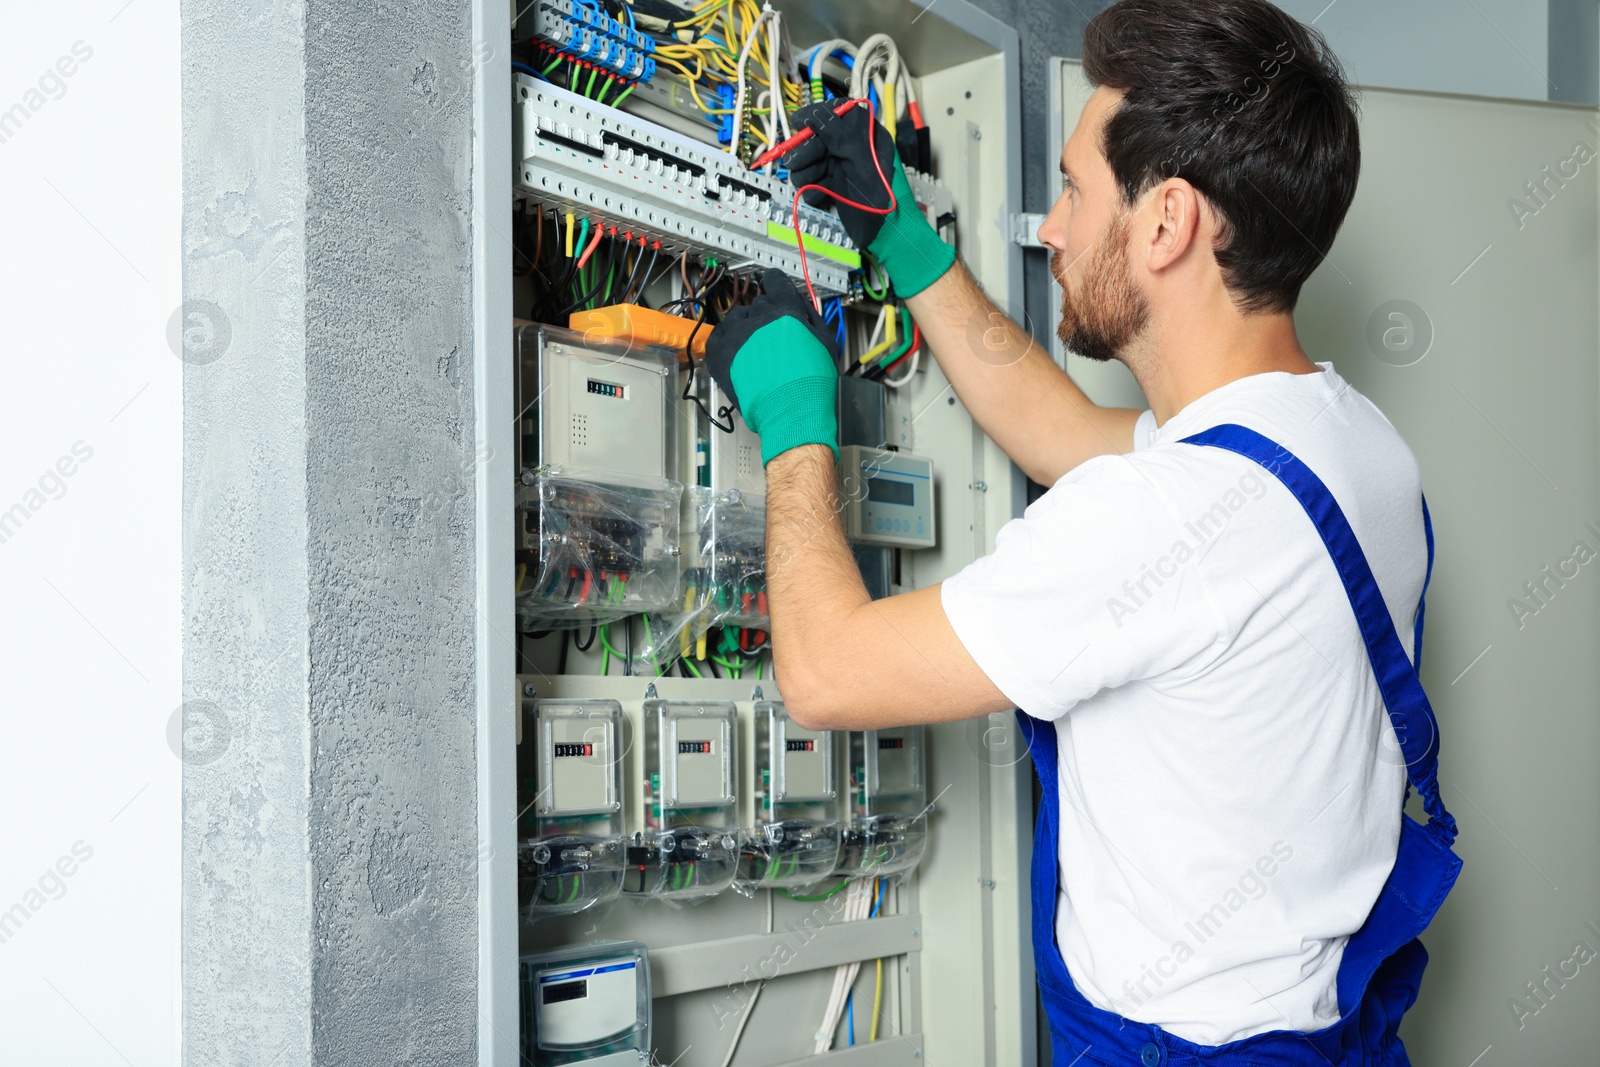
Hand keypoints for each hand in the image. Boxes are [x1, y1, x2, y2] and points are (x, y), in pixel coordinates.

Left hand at [704, 269, 840, 465]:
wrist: (791, 411)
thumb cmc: (811, 382)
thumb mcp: (825, 342)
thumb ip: (810, 316)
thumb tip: (798, 303)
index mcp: (786, 310)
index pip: (775, 281)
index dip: (775, 284)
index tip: (773, 287)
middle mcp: (759, 317)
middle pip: (757, 306)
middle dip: (764, 319)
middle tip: (771, 340)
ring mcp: (736, 335)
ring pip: (736, 320)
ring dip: (744, 331)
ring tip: (754, 353)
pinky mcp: (719, 353)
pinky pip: (717, 337)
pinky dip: (725, 343)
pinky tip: (737, 356)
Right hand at [784, 100, 955, 297]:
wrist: (883, 237)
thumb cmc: (879, 199)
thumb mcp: (861, 163)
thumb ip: (839, 135)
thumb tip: (817, 114)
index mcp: (867, 135)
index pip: (838, 113)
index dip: (816, 116)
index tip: (798, 122)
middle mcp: (853, 148)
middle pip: (818, 138)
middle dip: (807, 152)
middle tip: (796, 164)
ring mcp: (842, 167)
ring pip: (811, 160)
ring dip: (806, 173)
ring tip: (812, 185)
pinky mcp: (833, 185)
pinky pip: (813, 180)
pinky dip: (811, 189)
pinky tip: (819, 197)